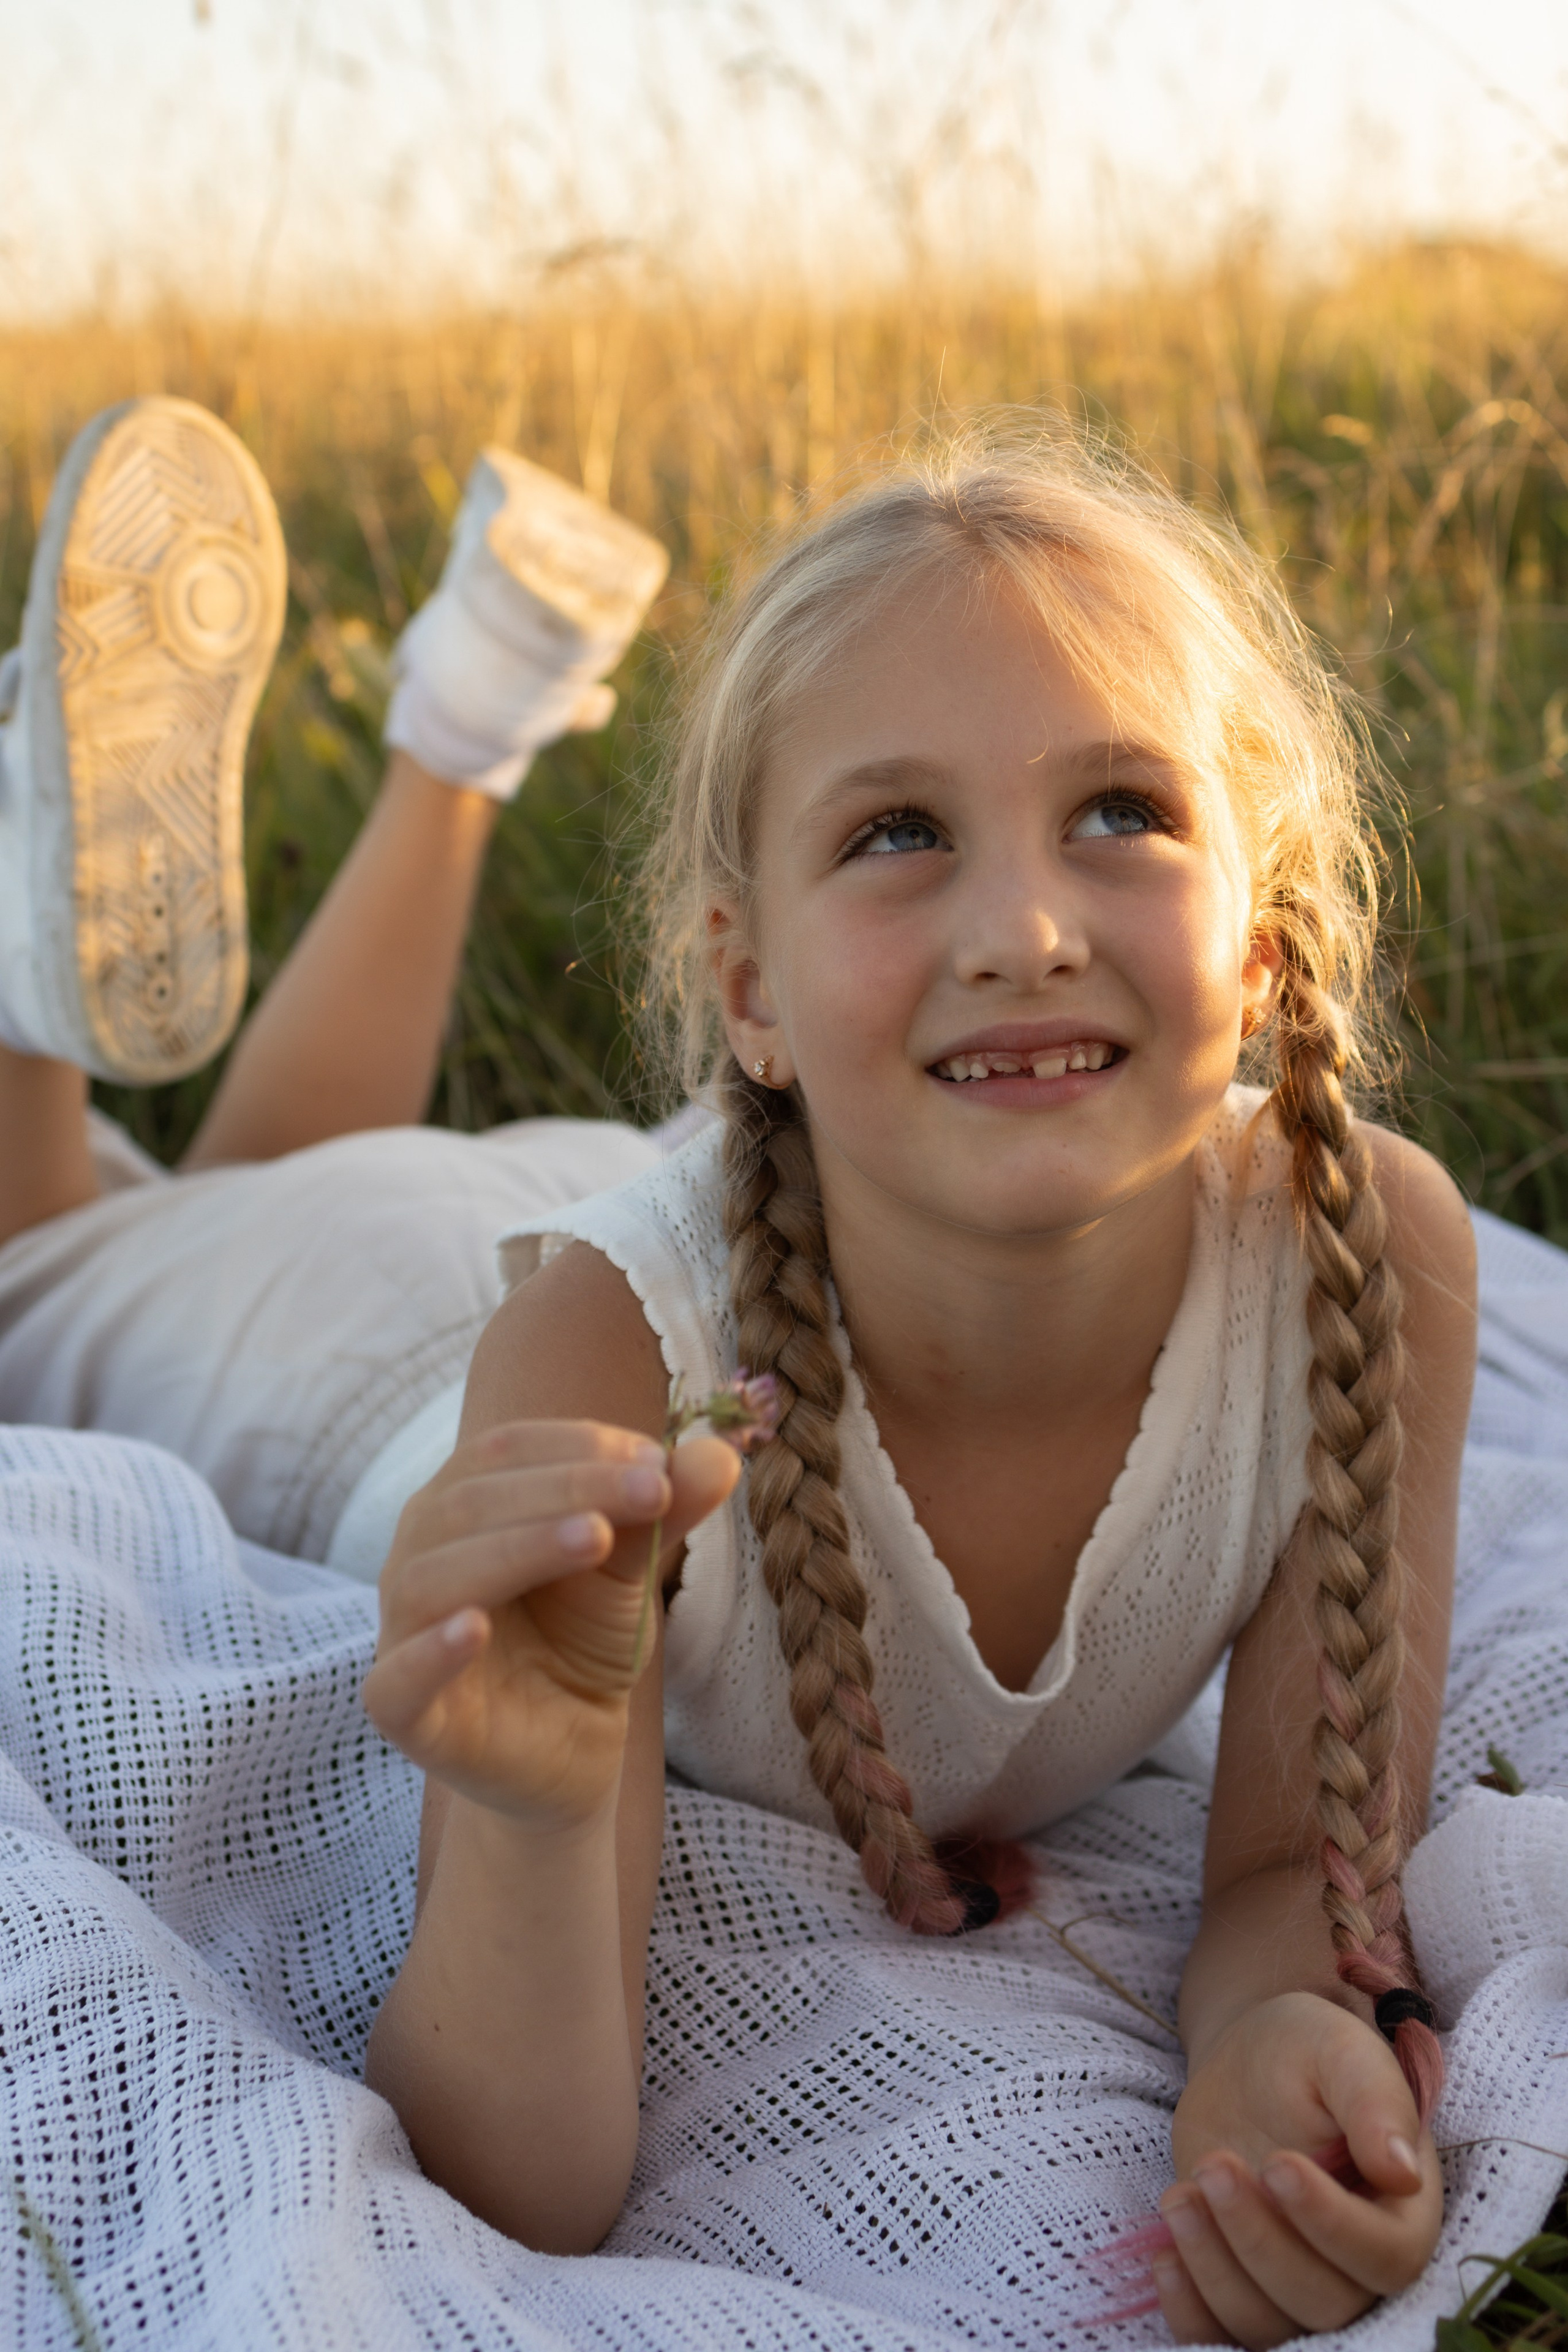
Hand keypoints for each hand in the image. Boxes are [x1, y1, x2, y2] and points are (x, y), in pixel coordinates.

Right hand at [362, 1418, 738, 1829]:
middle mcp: (418, 1554)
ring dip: (520, 1547)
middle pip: (471, 1501)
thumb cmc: (582, 1641)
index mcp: (462, 1504)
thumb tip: (720, 1452)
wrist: (571, 1751)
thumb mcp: (630, 1570)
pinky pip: (397, 1679)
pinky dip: (431, 1650)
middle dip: (568, 1487)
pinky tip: (476, 1627)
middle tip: (651, 1489)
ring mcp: (402, 1632)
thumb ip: (665, 1510)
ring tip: (598, 1538)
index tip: (656, 1459)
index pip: (505, 1450)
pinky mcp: (402, 1713)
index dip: (580, 1445)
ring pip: (436, 1575)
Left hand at [1156, 1992, 1441, 2346]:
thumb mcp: (1341, 2052)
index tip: (1279, 2164)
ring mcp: (1298, 2281)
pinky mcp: (1243, 2284)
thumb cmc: (1308, 2051)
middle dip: (1259, 2240)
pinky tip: (1163, 2257)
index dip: (1332, 2225)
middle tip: (1215, 2166)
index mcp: (1403, 2210)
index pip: (1386, 2257)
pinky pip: (1221, 2333)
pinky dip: (1189, 2312)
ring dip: (1215, 2269)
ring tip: (1180, 2196)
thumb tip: (1402, 2172)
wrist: (1253, 2060)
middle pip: (1323, 2302)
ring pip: (1269, 2323)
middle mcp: (1358, 2264)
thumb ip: (1377, 2101)